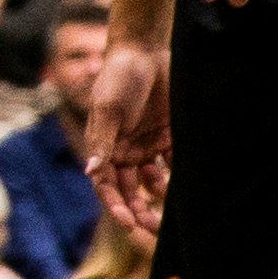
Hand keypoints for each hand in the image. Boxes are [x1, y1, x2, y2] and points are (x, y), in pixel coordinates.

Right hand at [87, 32, 171, 233]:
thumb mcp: (107, 109)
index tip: (127, 223)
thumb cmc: (117, 78)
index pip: (106, 184)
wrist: (145, 51)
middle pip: (130, 190)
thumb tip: (91, 172)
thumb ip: (102, 142)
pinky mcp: (167, 138)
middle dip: (138, 210)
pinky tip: (186, 191)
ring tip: (169, 212)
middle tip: (150, 226)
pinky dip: (178, 178)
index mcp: (105, 147)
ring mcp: (146, 146)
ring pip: (152, 182)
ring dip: (159, 198)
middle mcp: (124, 151)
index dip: (115, 205)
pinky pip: (173, 164)